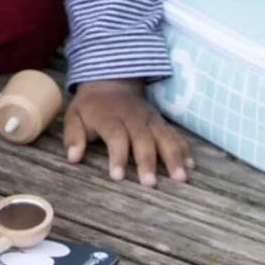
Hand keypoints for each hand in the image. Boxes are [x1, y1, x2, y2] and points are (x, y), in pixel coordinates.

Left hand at [65, 78, 193, 186]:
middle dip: (147, 161)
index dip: (117, 156)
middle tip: (150, 184)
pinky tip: (190, 166)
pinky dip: (183, 149)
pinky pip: (174, 134)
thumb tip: (73, 157)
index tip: (117, 176)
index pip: (115, 136)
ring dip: (173, 157)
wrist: (110, 81)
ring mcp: (149, 119)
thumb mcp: (74, 116)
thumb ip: (73, 136)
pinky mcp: (160, 122)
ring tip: (180, 178)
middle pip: (142, 139)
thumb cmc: (90, 106)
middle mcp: (133, 118)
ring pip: (164, 137)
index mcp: (109, 117)